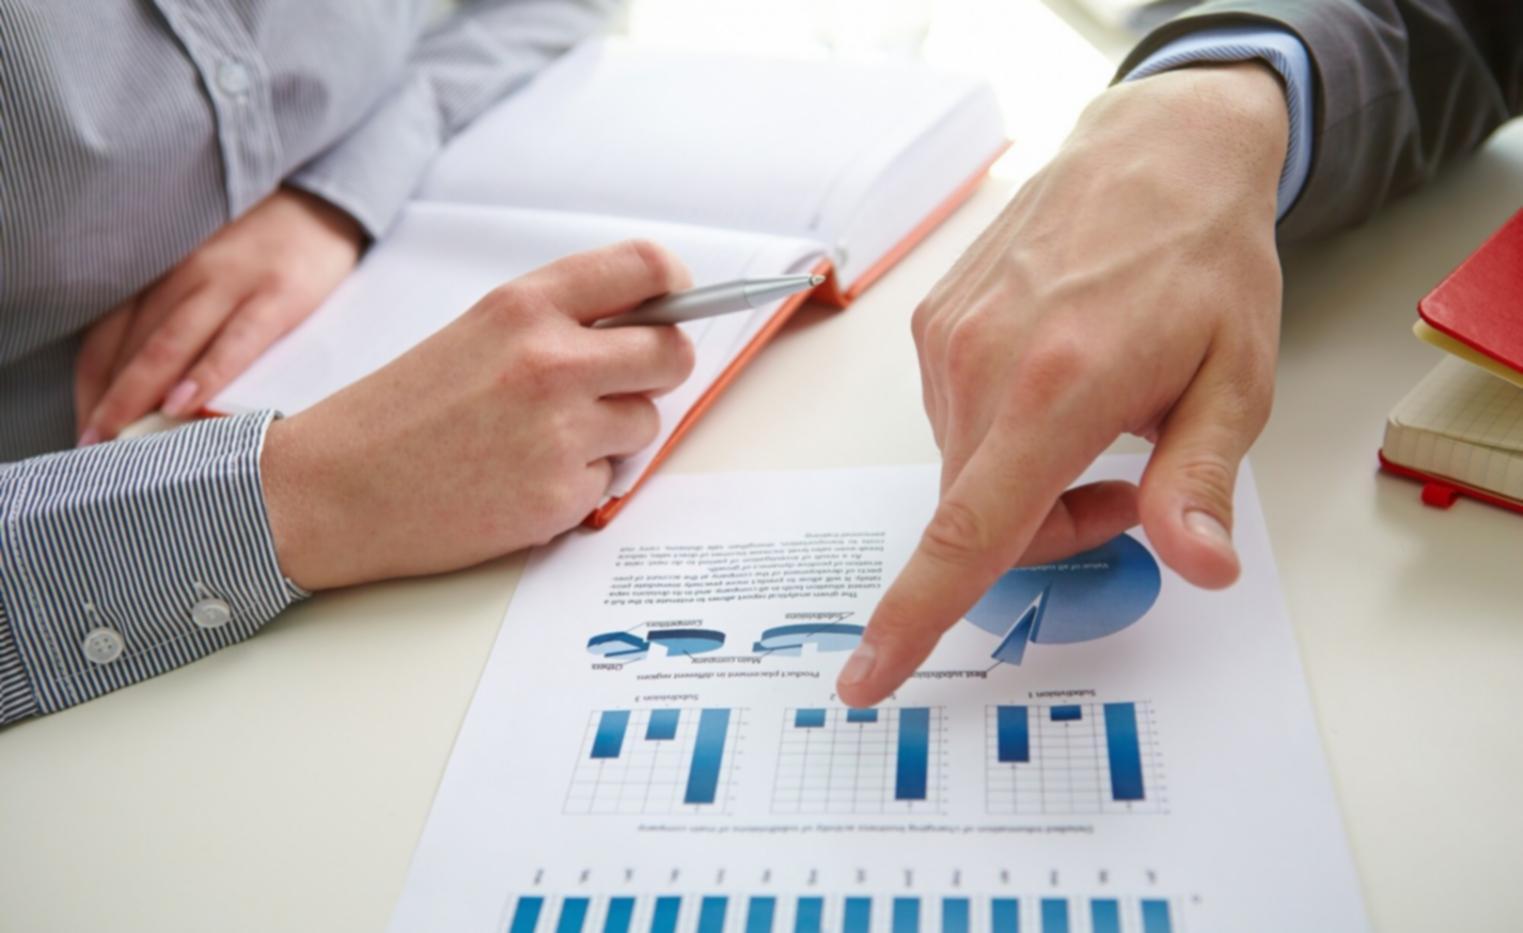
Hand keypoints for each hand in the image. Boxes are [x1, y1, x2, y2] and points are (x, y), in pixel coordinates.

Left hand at [75, 187, 363, 443]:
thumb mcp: (208, 270)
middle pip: (131, 344)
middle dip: (107, 401)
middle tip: (90, 449)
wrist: (328, 204)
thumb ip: (178, 315)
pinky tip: (186, 403)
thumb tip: (153, 391)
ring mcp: (232, 282)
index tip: (85, 426)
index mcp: (165, 273)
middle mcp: (187, 274)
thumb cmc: (265, 248)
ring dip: (139, 395)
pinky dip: (208, 372)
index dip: (90, 385)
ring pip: (169, 344)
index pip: (108, 334)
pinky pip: (235, 340)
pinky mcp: (279, 295)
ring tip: (121, 439)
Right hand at [259, 240, 695, 590]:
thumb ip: (558, 321)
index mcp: (526, 307)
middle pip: (673, 354)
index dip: (677, 290)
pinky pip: (608, 481)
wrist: (333, 489)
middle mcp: (552, 363)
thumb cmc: (401, 412)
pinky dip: (576, 485)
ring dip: (609, 435)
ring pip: (644, 424)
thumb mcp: (477, 333)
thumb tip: (651, 319)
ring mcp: (560, 433)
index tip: (675, 304)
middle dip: (656, 371)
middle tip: (615, 385)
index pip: (648, 270)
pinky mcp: (559, 497)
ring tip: (536, 440)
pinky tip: (518, 480)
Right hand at [837, 63, 1289, 705]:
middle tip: (1125, 485)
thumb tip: (1195, 565)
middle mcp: (982, 364)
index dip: (913, 616)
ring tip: (1095, 415)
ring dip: (1020, 480)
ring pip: (963, 471)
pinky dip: (999, 432)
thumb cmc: (1202, 258)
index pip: (969, 531)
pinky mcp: (933, 324)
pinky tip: (1054, 378)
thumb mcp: (1237, 378)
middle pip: (976, 518)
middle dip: (1044, 532)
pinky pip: (952, 420)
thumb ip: (1200, 482)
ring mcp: (946, 340)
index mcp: (1057, 388)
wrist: (1153, 150)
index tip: (865, 677)